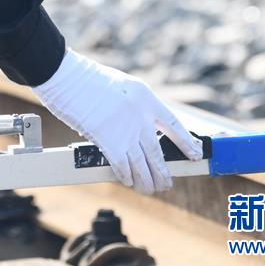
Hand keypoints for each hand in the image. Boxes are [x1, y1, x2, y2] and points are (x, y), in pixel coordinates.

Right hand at [31, 46, 202, 193]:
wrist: (69, 77)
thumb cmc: (88, 79)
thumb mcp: (122, 86)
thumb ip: (134, 107)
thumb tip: (138, 131)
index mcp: (146, 97)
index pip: (172, 123)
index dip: (185, 141)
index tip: (195, 152)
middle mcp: (140, 116)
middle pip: (158, 152)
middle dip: (163, 171)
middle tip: (167, 182)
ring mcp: (126, 130)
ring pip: (143, 164)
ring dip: (147, 180)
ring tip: (150, 188)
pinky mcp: (109, 142)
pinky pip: (123, 166)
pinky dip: (127, 176)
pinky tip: (129, 181)